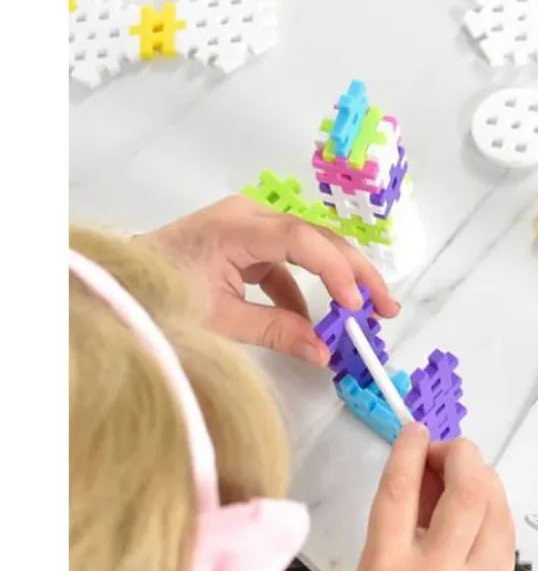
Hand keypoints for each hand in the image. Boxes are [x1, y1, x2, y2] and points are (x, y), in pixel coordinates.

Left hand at [145, 195, 399, 364]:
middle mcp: (248, 216)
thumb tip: (324, 354)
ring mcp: (247, 227)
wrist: (119, 287)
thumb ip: (276, 332)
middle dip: (354, 274)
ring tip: (362, 314)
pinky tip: (315, 322)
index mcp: (236, 227)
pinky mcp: (245, 242)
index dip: (336, 272)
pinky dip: (303, 291)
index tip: (356, 306)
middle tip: (384, 307)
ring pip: (309, 249)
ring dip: (335, 282)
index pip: (303, 240)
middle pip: (317, 238)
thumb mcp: (219, 320)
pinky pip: (287, 263)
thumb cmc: (159, 297)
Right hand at [334, 424, 515, 570]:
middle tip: (448, 452)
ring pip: (496, 511)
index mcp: (385, 569)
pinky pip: (506, 542)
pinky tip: (484, 508)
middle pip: (465, 490)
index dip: (410, 448)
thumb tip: (425, 479)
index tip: (416, 430)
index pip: (401, 489)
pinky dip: (496, 514)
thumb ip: (397, 530)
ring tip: (467, 475)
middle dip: (461, 455)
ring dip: (485, 480)